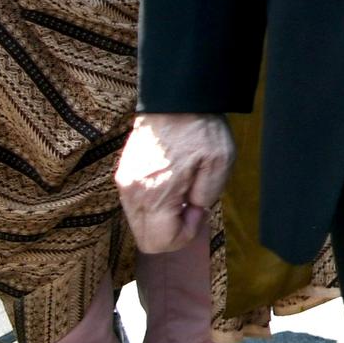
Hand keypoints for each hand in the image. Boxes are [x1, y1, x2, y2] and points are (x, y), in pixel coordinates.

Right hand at [117, 110, 234, 252]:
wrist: (175, 99)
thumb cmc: (201, 130)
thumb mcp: (220, 165)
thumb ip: (205, 198)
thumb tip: (191, 213)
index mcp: (155, 195)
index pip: (160, 243)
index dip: (186, 234)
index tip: (199, 209)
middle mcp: (132, 194)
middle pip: (146, 239)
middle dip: (173, 231)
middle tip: (191, 204)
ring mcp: (124, 184)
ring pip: (139, 225)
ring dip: (163, 219)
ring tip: (182, 192)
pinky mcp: (123, 175)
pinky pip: (136, 207)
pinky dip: (154, 206)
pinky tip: (171, 185)